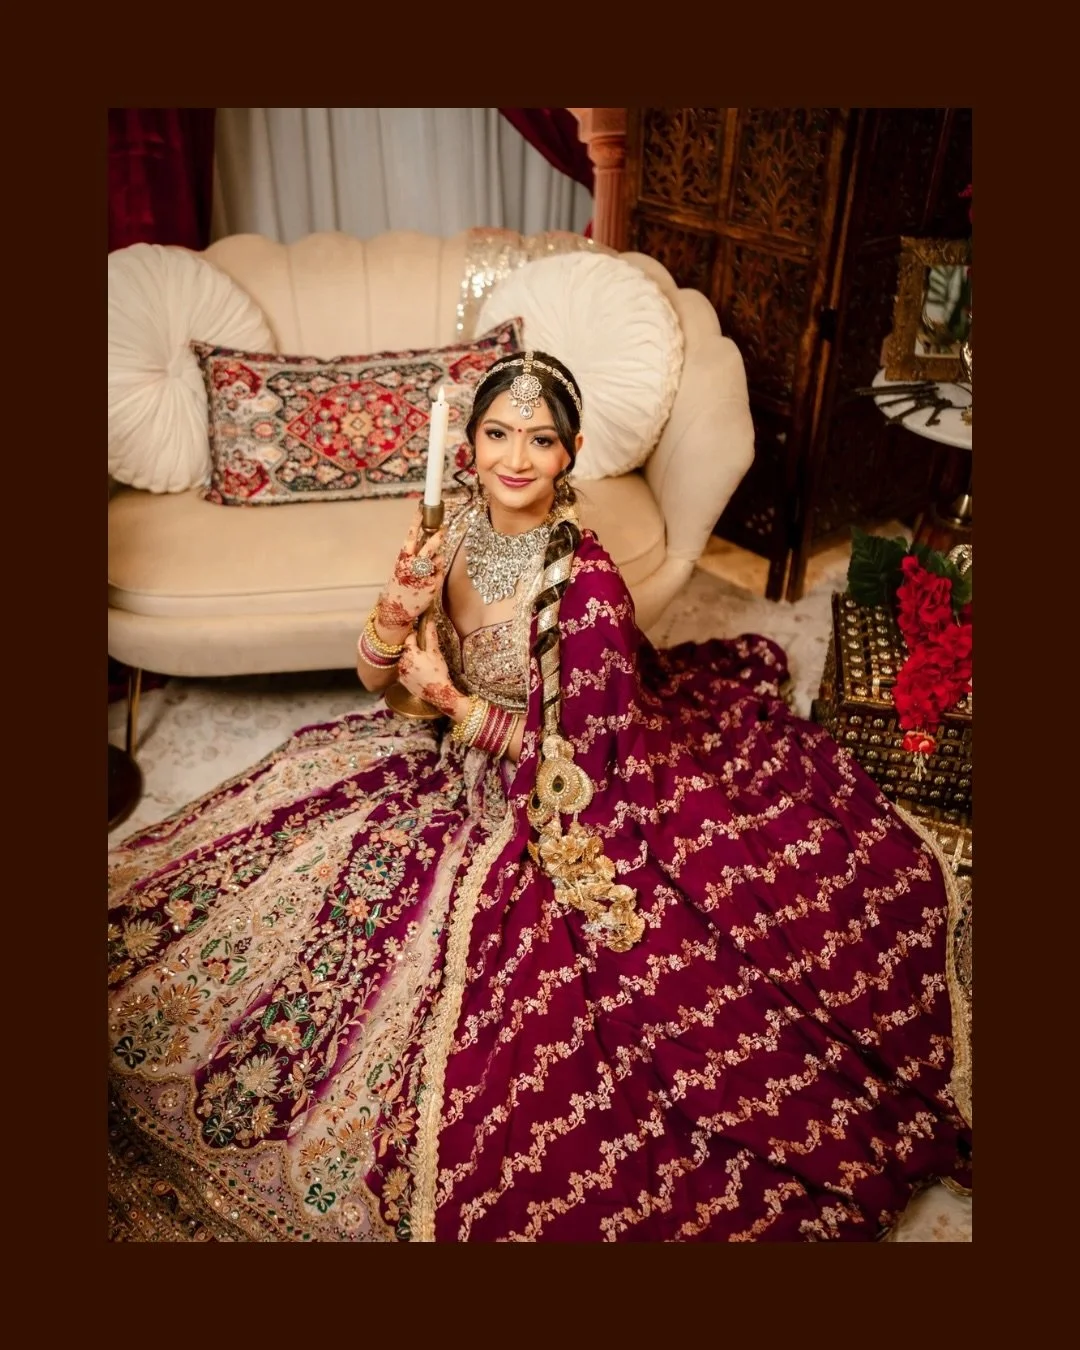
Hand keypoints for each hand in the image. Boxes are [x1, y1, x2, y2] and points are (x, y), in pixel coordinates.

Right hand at [374, 507, 447, 631]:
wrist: (396, 612)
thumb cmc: (397, 589)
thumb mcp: (399, 570)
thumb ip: (411, 558)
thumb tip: (428, 547)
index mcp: (402, 559)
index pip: (411, 536)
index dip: (416, 522)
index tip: (422, 510)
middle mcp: (414, 566)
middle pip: (430, 547)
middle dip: (437, 537)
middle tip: (443, 530)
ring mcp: (425, 576)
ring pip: (438, 559)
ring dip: (437, 559)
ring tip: (428, 568)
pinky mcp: (433, 586)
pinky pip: (439, 573)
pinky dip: (437, 573)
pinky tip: (429, 580)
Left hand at [397, 630, 466, 717]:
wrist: (439, 694)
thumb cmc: (438, 671)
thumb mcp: (435, 653)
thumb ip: (430, 636)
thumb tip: (429, 620)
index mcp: (409, 652)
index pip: (409, 638)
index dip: (416, 635)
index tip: (422, 637)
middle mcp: (401, 662)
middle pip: (405, 649)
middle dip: (414, 648)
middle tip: (425, 651)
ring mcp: (400, 673)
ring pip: (404, 660)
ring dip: (411, 659)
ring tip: (423, 663)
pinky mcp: (402, 682)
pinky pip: (404, 671)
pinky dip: (409, 669)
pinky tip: (420, 672)